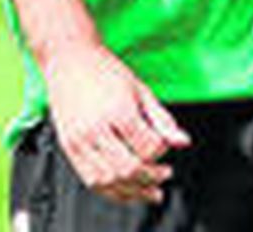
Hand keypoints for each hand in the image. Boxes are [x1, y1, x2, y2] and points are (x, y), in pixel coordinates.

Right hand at [43, 42, 191, 205]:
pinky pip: (90, 180)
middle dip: (150, 177)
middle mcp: (96, 128)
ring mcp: (79, 140)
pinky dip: (110, 189)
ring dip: (132, 191)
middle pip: (128, 168)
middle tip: (164, 175)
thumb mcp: (141, 89)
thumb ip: (163, 120)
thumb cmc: (106, 71)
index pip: (148, 147)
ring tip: (148, 190)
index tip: (165, 148)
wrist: (69, 60)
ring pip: (108, 180)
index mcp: (119, 110)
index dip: (162, 152)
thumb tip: (184, 142)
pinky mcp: (68, 148)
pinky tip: (125, 188)